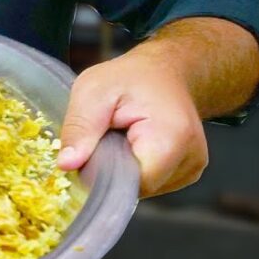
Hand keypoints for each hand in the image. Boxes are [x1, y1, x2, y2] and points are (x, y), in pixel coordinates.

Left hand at [57, 49, 207, 197]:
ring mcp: (192, 167)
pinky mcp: (187, 171)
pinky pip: (152, 182)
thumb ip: (80, 128)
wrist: (164, 71)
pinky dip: (135, 168)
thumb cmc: (130, 77)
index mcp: (171, 138)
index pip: (132, 183)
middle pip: (138, 187)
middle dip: (112, 170)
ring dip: (123, 169)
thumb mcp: (93, 92)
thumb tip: (66, 164)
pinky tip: (133, 144)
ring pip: (143, 187)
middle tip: (103, 138)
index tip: (90, 152)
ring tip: (121, 137)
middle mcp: (191, 158)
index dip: (103, 174)